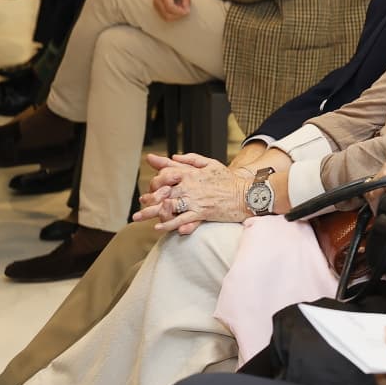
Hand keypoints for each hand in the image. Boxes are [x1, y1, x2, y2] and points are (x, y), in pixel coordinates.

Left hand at [133, 152, 248, 231]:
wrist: (247, 193)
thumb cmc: (229, 179)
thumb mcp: (210, 164)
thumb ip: (191, 159)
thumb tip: (173, 156)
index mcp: (192, 174)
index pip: (167, 175)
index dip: (156, 182)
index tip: (150, 189)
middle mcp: (191, 186)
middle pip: (163, 193)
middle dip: (149, 200)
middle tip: (139, 206)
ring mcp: (196, 200)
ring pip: (169, 207)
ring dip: (152, 213)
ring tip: (138, 218)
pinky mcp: (203, 213)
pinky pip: (182, 220)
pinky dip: (169, 224)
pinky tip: (158, 227)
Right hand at [152, 0, 190, 20]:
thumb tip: (187, 11)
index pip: (170, 8)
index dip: (180, 12)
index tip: (188, 11)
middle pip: (167, 15)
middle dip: (178, 15)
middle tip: (185, 10)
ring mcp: (155, 3)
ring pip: (165, 17)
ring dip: (175, 16)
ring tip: (181, 8)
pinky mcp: (156, 6)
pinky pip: (164, 15)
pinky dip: (172, 14)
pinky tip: (177, 8)